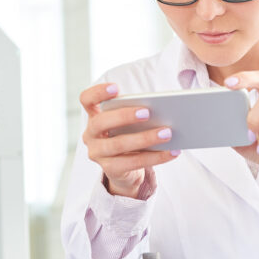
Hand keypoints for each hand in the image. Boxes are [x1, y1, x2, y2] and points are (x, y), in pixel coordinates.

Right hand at [79, 82, 179, 197]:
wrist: (126, 170)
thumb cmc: (130, 137)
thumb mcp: (130, 124)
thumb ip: (137, 114)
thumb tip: (164, 110)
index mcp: (95, 116)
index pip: (86, 100)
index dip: (98, 93)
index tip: (116, 88)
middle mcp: (91, 134)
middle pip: (101, 122)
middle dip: (124, 116)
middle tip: (148, 112)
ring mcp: (97, 153)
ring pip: (119, 144)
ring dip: (145, 138)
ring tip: (167, 133)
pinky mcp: (110, 170)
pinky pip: (133, 163)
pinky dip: (156, 157)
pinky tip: (172, 151)